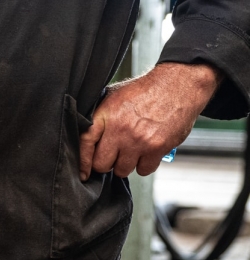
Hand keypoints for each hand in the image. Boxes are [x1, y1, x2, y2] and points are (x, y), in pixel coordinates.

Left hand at [79, 63, 221, 179]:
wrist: (176, 86)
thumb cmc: (145, 90)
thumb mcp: (114, 95)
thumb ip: (100, 116)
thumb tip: (86, 133)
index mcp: (105, 115)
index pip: (85, 143)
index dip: (82, 161)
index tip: (83, 173)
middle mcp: (119, 130)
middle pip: (102, 163)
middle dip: (106, 163)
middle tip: (113, 156)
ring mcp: (138, 141)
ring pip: (122, 170)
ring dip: (125, 164)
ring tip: (131, 151)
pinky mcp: (156, 148)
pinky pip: (143, 170)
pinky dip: (144, 165)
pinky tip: (145, 153)